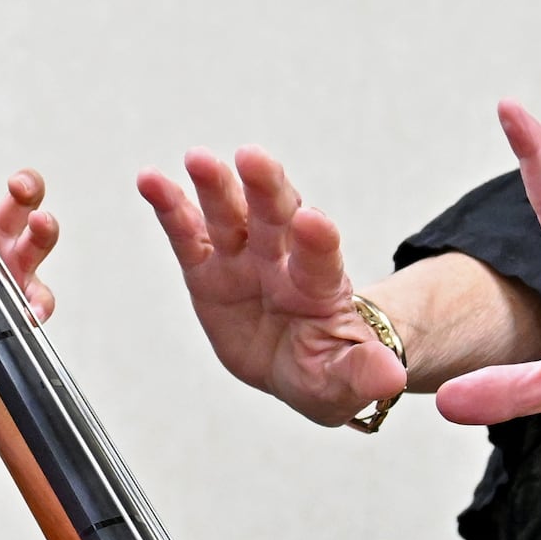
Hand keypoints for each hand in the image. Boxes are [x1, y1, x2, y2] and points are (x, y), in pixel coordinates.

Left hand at [0, 167, 56, 402]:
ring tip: (41, 223)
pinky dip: (38, 303)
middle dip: (26, 184)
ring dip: (45, 227)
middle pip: (22, 200)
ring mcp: (16, 271)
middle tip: (18, 185)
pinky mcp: (24, 306)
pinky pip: (40, 299)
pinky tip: (29, 312)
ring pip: (41, 239)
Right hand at [136, 148, 403, 424]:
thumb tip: (390, 377)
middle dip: (266, 188)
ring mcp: (243, 260)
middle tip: (253, 159)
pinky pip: (186, 235)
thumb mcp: (347, 381)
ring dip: (215, 186)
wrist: (295, 363)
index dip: (316, 240)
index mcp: (321, 288)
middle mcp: (282, 261)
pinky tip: (150, 180)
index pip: (321, 259)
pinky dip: (169, 206)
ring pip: (230, 215)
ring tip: (198, 159)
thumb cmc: (325, 367)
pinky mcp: (207, 269)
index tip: (310, 220)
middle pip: (275, 217)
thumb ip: (364, 374)